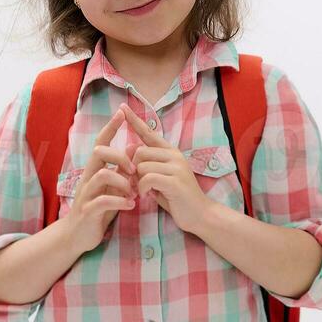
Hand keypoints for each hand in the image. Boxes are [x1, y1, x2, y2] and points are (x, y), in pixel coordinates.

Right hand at [60, 106, 137, 253]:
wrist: (76, 237)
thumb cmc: (97, 210)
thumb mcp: (111, 188)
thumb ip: (120, 170)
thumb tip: (134, 147)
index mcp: (94, 170)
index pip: (101, 142)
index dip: (110, 127)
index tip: (122, 112)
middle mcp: (87, 178)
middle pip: (99, 152)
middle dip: (120, 156)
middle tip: (135, 170)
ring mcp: (86, 194)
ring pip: (103, 175)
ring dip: (123, 181)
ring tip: (134, 193)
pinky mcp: (87, 211)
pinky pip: (102, 200)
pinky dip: (120, 201)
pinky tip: (130, 205)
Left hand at [121, 104, 215, 235]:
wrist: (200, 214)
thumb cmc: (177, 198)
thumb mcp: (160, 178)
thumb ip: (148, 164)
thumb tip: (130, 147)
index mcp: (171, 152)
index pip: (149, 132)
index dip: (134, 120)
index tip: (122, 107)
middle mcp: (174, 155)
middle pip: (139, 152)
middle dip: (132, 169)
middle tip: (137, 184)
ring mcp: (176, 167)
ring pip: (141, 166)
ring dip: (137, 181)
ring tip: (145, 192)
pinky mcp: (174, 180)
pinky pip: (147, 178)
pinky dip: (143, 188)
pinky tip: (148, 196)